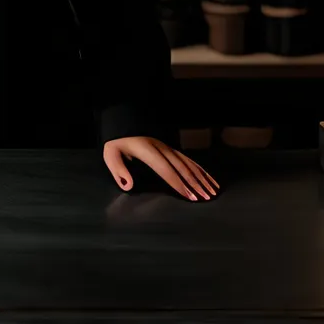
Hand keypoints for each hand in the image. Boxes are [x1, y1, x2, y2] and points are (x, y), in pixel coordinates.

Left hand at [103, 136, 218, 200]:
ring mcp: (168, 148)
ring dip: (202, 178)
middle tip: (207, 198)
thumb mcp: (111, 154)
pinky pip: (189, 159)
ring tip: (212, 191)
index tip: (191, 197)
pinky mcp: (170, 149)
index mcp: (147, 151)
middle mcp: (161, 149)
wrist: (122, 124)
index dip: (179, 184)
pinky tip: (209, 178)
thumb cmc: (117, 143)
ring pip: (188, 163)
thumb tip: (128, 186)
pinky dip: (201, 169)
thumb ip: (118, 170)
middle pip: (181, 167)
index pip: (166, 170)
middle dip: (195, 184)